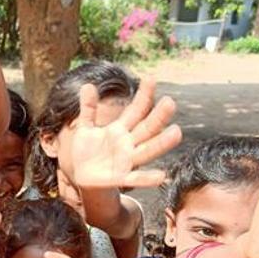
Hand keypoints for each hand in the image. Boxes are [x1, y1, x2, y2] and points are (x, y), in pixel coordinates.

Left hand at [65, 78, 180, 188]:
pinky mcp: (121, 178)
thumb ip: (88, 109)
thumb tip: (87, 85)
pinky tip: (161, 176)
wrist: (82, 176)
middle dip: (158, 116)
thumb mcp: (85, 128)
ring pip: (147, 150)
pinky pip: (136, 178)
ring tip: (176, 132)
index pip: (136, 110)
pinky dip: (148, 178)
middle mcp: (129, 143)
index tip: (151, 79)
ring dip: (162, 143)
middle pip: (147, 128)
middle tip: (170, 102)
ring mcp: (127, 160)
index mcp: (120, 129)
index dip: (143, 96)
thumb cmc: (87, 151)